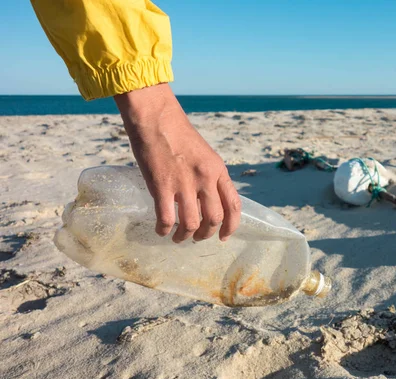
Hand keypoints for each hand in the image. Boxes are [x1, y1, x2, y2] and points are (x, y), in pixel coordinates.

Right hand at [114, 83, 240, 242]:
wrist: (156, 117)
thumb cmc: (179, 134)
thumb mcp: (205, 155)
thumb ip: (210, 177)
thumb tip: (210, 202)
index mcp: (218, 170)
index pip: (234, 205)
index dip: (232, 226)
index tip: (224, 236)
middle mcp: (205, 179)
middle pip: (214, 219)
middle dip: (206, 234)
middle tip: (197, 237)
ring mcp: (184, 183)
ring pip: (191, 223)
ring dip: (185, 236)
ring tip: (178, 238)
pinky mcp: (162, 186)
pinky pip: (166, 218)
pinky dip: (164, 230)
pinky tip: (161, 230)